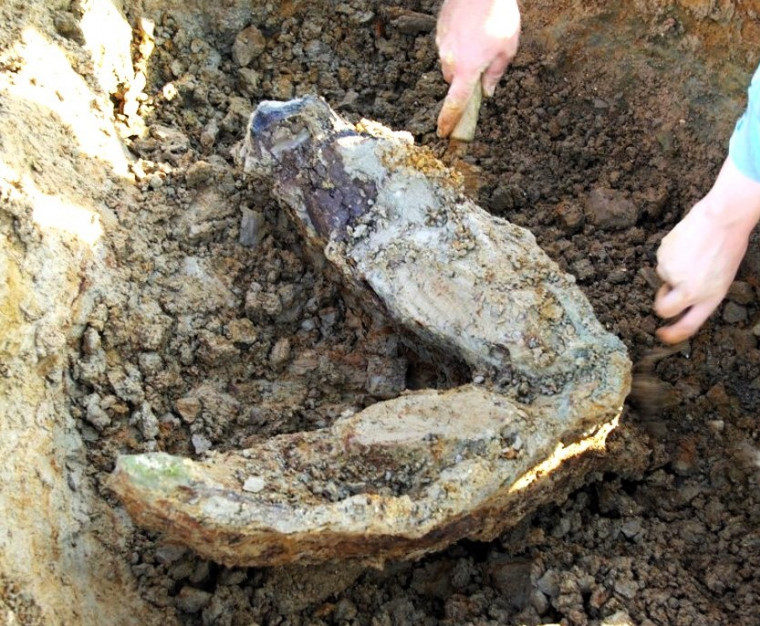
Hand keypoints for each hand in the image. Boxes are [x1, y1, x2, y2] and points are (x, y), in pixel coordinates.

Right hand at [435, 0, 520, 137]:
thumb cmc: (498, 17)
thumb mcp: (507, 49)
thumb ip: (496, 74)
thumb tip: (487, 91)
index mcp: (467, 70)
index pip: (455, 103)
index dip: (449, 120)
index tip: (444, 132)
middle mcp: (449, 61)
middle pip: (454, 81)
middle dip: (465, 78)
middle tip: (484, 62)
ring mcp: (441, 46)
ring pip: (450, 63)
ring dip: (462, 59)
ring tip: (480, 39)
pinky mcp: (439, 32)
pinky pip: (447, 45)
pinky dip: (457, 43)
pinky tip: (471, 28)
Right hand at [654, 158, 759, 342]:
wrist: (722, 218)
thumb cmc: (728, 245)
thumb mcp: (722, 277)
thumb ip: (701, 293)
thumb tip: (680, 297)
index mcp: (707, 297)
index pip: (686, 326)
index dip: (672, 334)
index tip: (663, 334)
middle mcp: (687, 290)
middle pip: (663, 309)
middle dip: (663, 302)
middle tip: (670, 291)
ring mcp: (671, 273)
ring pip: (663, 278)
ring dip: (673, 271)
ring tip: (691, 253)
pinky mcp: (662, 257)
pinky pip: (661, 261)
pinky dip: (670, 256)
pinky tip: (685, 244)